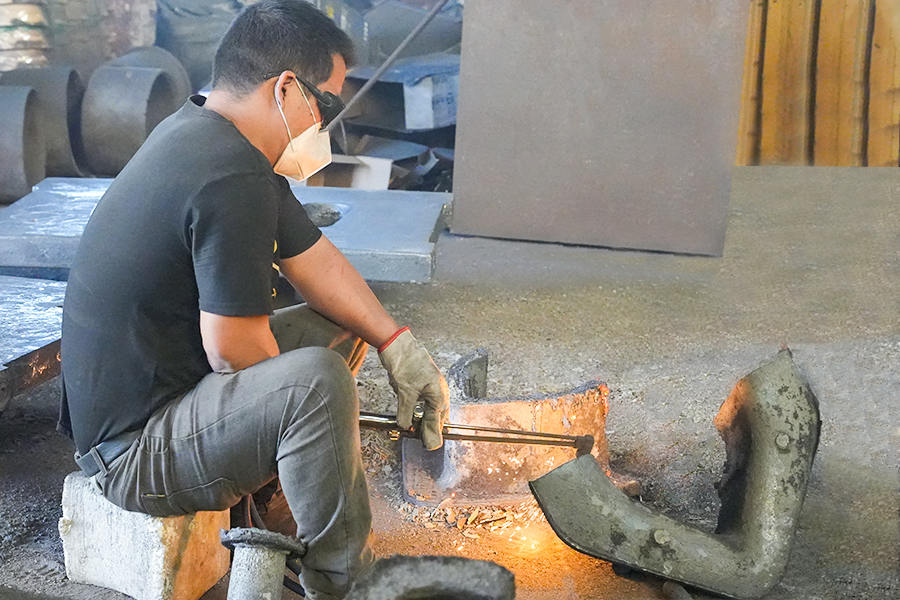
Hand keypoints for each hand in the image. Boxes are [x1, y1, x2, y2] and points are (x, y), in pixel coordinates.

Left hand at [378, 328, 448, 449]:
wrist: (398, 344)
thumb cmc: (406, 364)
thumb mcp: (405, 392)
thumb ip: (406, 412)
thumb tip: (405, 426)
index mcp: (438, 393)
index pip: (437, 420)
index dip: (432, 433)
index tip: (430, 446)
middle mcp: (438, 390)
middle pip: (437, 415)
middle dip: (431, 428)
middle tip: (426, 443)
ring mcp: (431, 385)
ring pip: (430, 408)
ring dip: (425, 419)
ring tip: (418, 431)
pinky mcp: (422, 382)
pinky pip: (424, 400)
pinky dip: (419, 409)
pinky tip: (413, 414)